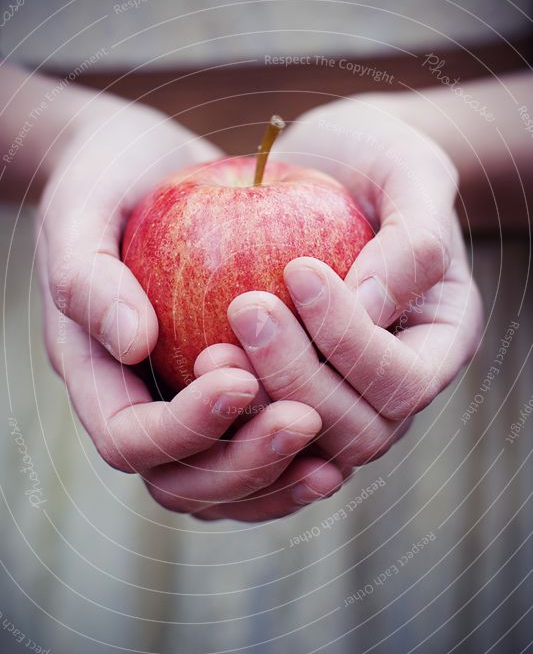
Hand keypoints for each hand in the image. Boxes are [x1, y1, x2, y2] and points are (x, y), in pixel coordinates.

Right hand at [37, 98, 342, 516]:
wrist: (143, 168)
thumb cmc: (106, 180)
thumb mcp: (81, 210)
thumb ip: (90, 279)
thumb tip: (133, 343)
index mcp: (94, 374)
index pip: (131, 438)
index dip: (185, 426)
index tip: (240, 377)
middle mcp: (142, 405)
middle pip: (184, 483)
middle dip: (245, 462)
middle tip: (304, 418)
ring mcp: (188, 407)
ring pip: (229, 485)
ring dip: (279, 474)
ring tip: (331, 447)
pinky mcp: (232, 394)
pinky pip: (262, 451)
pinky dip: (298, 457)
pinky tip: (343, 431)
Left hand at [195, 96, 482, 497]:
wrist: (331, 168)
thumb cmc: (376, 157)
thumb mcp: (409, 168)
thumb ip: (411, 236)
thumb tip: (368, 305)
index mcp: (442, 340)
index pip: (405, 380)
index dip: (350, 340)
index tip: (298, 269)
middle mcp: (397, 382)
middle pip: (361, 432)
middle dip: (298, 378)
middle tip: (244, 309)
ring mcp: (346, 397)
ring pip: (310, 446)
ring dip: (259, 404)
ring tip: (210, 351)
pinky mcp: (295, 392)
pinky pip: (265, 428)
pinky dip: (232, 414)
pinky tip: (196, 366)